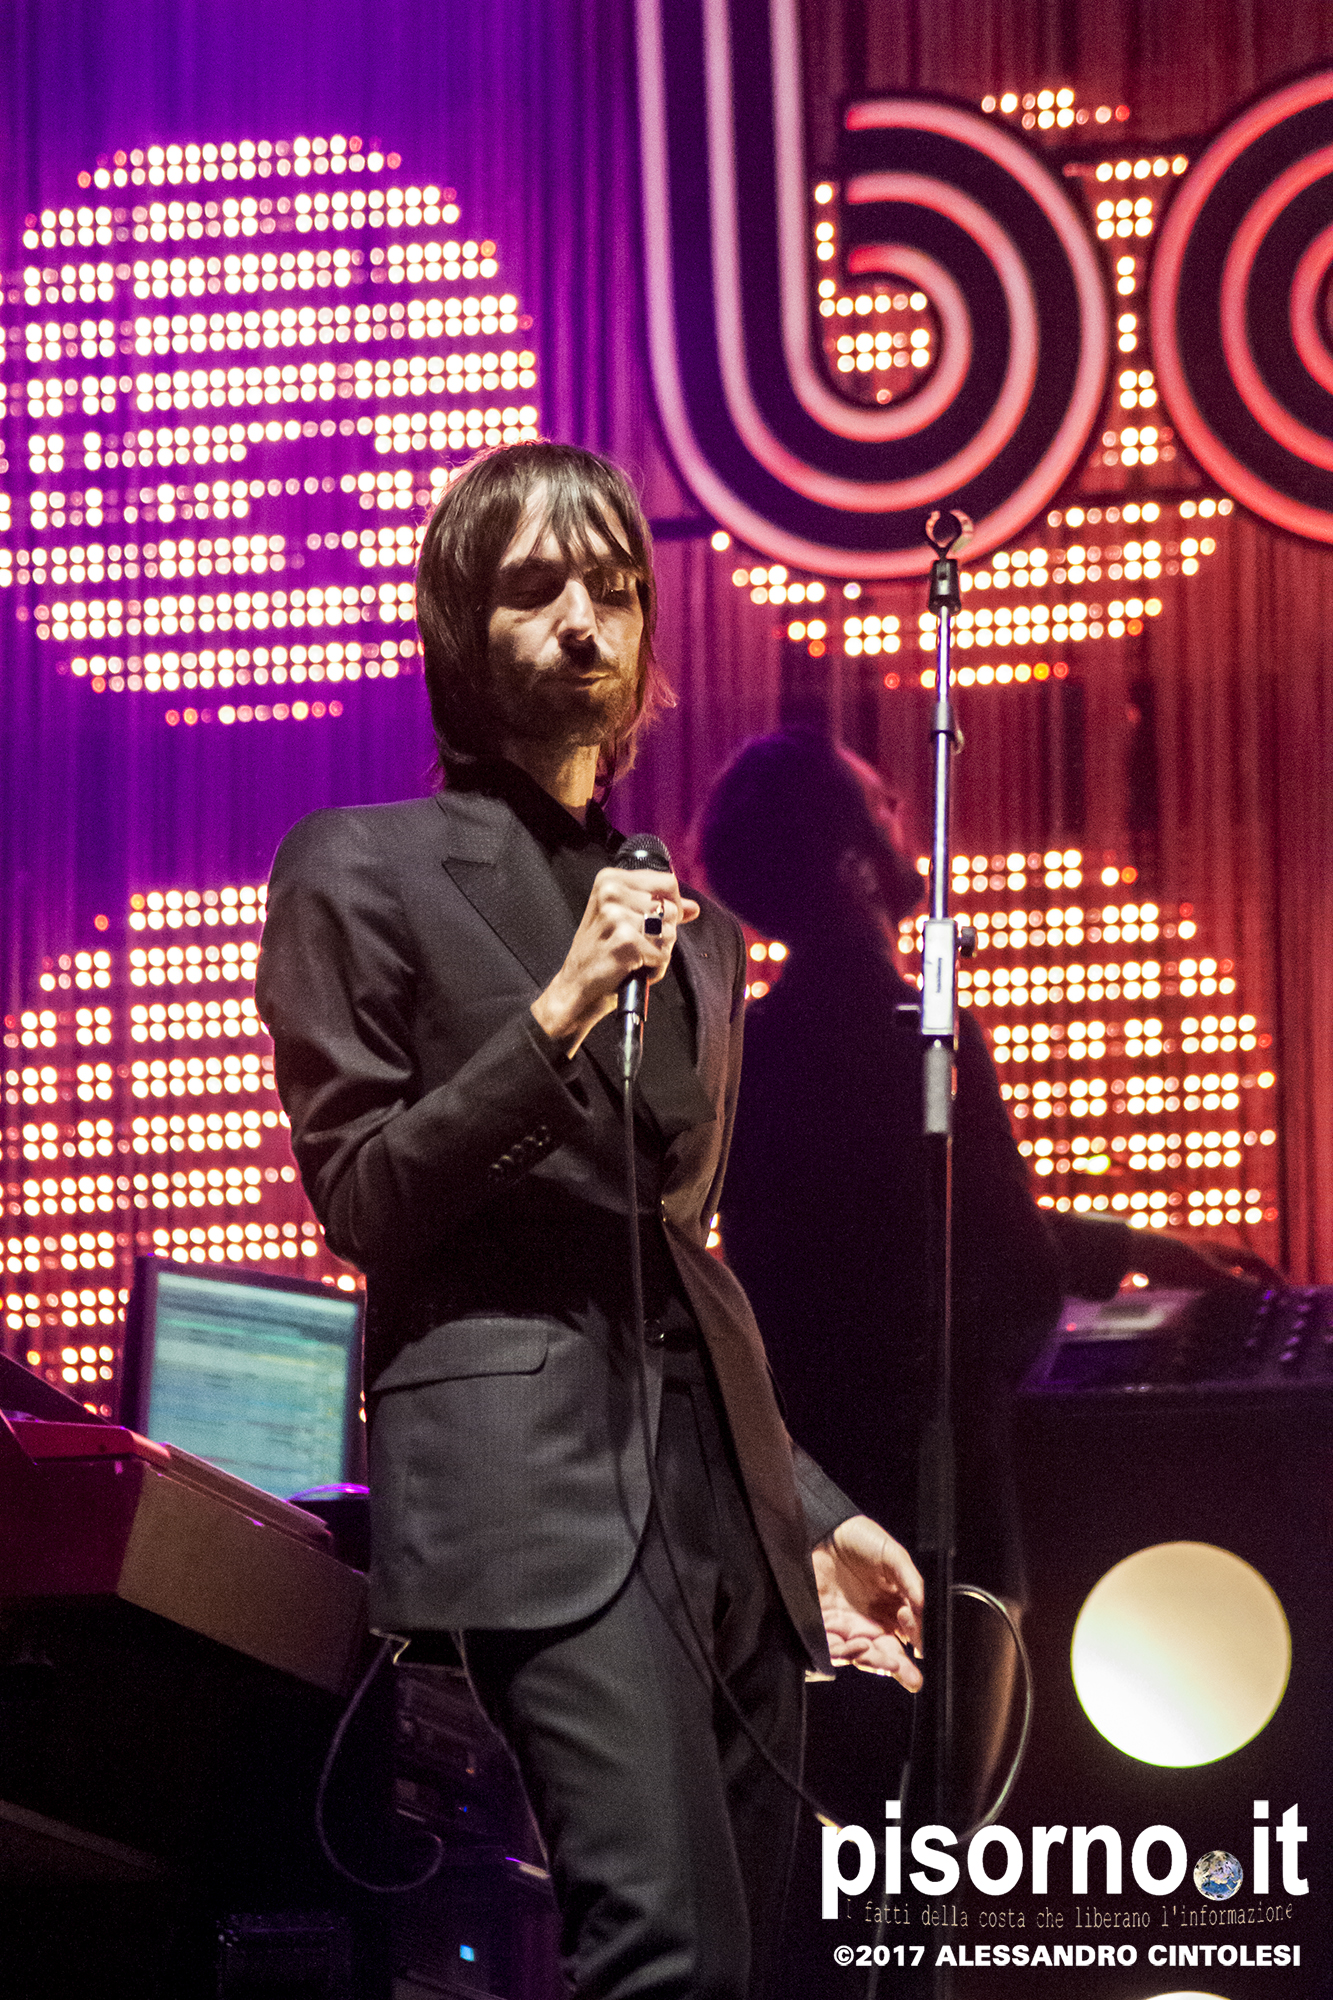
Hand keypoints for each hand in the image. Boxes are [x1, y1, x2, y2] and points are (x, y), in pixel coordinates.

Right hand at [531, 866, 699, 1053]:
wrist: (575, 986)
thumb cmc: (599, 954)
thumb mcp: (624, 920)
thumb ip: (661, 909)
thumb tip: (694, 907)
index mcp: (610, 879)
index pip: (668, 882)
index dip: (673, 905)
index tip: (657, 923)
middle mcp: (611, 892)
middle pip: (671, 908)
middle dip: (664, 933)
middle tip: (637, 945)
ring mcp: (617, 915)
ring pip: (670, 932)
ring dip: (659, 951)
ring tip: (635, 957)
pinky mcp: (625, 940)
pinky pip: (663, 953)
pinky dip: (654, 967)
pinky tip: (633, 968)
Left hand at [812, 1514, 923, 1689]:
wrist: (823, 1528)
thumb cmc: (859, 1538)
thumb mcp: (892, 1555)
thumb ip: (910, 1580)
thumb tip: (923, 1607)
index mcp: (892, 1607)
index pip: (907, 1635)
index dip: (915, 1641)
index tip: (918, 1643)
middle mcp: (871, 1621)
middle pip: (887, 1652)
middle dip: (901, 1668)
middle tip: (912, 1678)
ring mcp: (848, 1625)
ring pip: (864, 1655)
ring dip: (877, 1663)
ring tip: (888, 1663)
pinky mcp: (825, 1626)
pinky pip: (835, 1648)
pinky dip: (847, 1653)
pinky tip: (861, 1647)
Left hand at [1130, 1234, 1281, 1292]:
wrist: (1135, 1250)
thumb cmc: (1173, 1260)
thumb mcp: (1207, 1273)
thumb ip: (1233, 1281)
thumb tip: (1259, 1287)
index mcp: (1218, 1250)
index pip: (1252, 1259)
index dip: (1270, 1272)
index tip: (1284, 1286)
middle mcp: (1207, 1251)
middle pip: (1237, 1262)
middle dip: (1255, 1275)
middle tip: (1268, 1291)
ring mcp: (1190, 1257)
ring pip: (1219, 1268)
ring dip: (1234, 1280)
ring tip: (1241, 1296)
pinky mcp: (1174, 1266)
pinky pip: (1200, 1275)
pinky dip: (1213, 1285)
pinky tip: (1206, 1295)